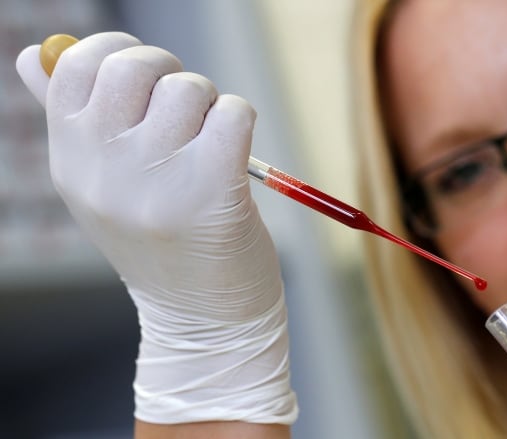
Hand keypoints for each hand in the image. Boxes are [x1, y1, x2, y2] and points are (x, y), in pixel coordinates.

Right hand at [16, 32, 296, 424]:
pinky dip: (240, 120)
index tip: (147, 76)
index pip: (75, 64)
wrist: (202, 319)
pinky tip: (235, 155)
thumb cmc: (160, 242)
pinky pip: (232, 112)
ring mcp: (156, 180)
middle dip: (170, 71)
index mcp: (70, 160)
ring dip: (210, 104)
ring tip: (209, 143)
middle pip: (134, 66)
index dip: (117, 50)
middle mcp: (103, 168)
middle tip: (186, 106)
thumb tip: (31, 53)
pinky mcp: (212, 188)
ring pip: (189, 88)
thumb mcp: (100, 186)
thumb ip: (73, 118)